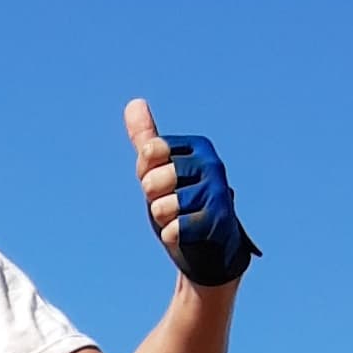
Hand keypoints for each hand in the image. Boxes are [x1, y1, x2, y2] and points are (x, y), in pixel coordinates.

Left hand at [125, 102, 255, 288]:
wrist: (208, 249)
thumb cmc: (181, 204)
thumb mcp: (160, 170)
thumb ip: (146, 140)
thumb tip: (134, 103)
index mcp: (198, 147)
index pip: (150, 151)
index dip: (146, 172)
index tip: (161, 181)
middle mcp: (213, 164)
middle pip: (153, 180)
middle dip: (154, 199)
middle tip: (171, 204)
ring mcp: (218, 193)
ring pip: (162, 206)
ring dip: (164, 220)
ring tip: (180, 219)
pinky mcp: (219, 222)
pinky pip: (174, 229)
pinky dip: (172, 236)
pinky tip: (185, 235)